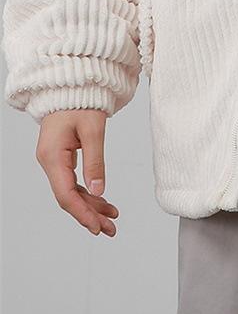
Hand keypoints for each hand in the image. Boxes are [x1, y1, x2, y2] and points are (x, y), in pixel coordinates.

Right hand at [35, 110, 118, 236]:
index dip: (82, 213)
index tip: (98, 227)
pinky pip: (73, 181)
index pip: (66, 194)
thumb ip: (95, 160)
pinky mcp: (61, 158)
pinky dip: (88, 192)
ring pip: (71, 191)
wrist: (71, 84)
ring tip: (112, 217)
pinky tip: (102, 201)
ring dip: (91, 206)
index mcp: (53, 156)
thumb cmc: (80, 101)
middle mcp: (49, 161)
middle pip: (68, 197)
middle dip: (89, 215)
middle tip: (110, 229)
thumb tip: (99, 189)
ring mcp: (54, 160)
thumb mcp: (93, 129)